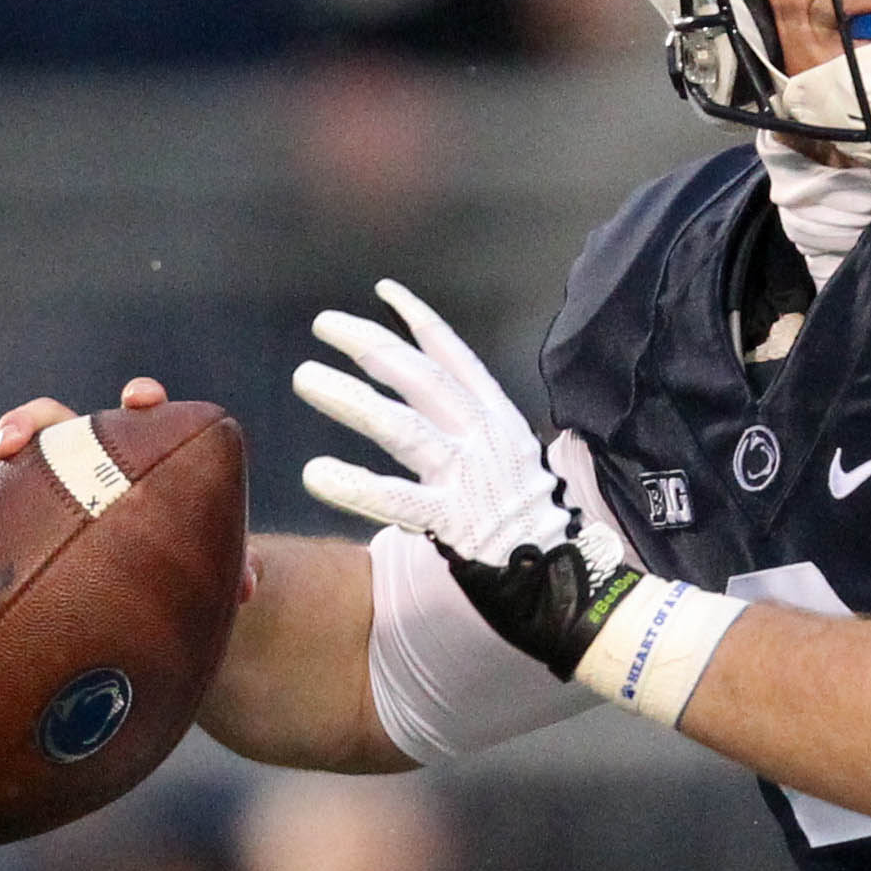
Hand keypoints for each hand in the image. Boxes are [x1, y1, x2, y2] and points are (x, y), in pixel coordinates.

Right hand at [0, 379, 261, 598]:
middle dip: (23, 424)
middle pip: (44, 421)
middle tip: (9, 446)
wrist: (127, 596)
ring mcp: (26, 483)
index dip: (139, 401)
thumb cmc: (168, 570)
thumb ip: (228, 567)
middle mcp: (72, 460)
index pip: (134, 416)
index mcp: (124, 459)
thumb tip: (248, 584)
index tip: (140, 399)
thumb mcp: (199, 571)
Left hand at [295, 280, 637, 677]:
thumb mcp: (515, 459)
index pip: (456, 358)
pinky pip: (396, 499)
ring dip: (351, 400)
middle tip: (324, 324)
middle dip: (371, 345)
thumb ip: (476, 431)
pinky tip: (316, 472)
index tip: (384, 292)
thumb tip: (437, 403)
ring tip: (305, 378)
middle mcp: (485, 439)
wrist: (565, 578)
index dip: (420, 322)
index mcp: (500, 420)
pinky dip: (354, 484)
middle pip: (420, 380)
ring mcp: (469, 478)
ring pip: (402, 428)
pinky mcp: (454, 521)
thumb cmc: (530, 519)